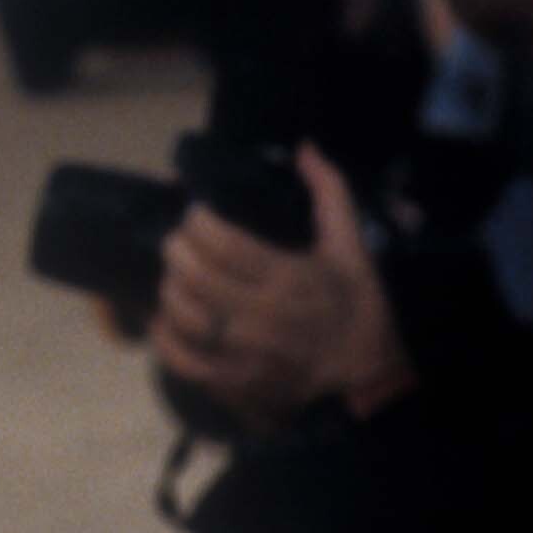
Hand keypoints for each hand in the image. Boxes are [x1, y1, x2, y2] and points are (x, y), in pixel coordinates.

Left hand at [152, 147, 416, 430]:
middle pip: (198, 278)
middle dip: (178, 249)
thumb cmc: (354, 302)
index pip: (225, 245)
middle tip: (178, 239)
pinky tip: (164, 319)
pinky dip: (167, 341)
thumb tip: (305, 147)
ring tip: (175, 275)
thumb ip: (329, 191)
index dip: (199, 222)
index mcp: (288, 279)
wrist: (368, 372)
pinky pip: (188, 365)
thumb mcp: (350, 244)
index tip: (196, 212)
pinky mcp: (239, 385)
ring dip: (171, 290)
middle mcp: (262, 318)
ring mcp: (248, 356)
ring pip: (187, 319)